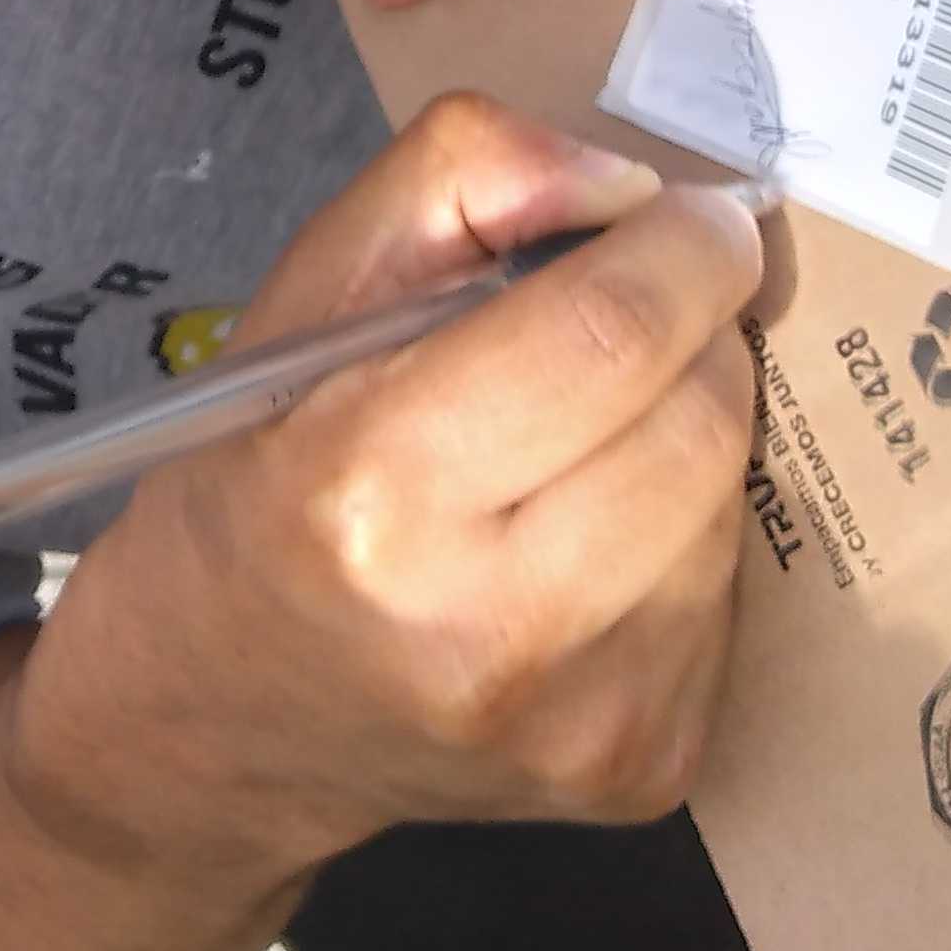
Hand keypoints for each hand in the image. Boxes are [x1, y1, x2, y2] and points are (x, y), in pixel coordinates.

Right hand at [6, 99, 760, 885]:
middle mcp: (486, 627)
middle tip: (633, 316)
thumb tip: (630, 187)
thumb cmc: (254, 485)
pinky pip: (728, 600)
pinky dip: (682, 536)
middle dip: (697, 334)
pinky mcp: (643, 771)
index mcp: (372, 489)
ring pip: (731, 504)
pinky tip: (590, 539)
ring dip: (687, 434)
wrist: (219, 728)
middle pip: (702, 417)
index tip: (690, 213)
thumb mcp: (304, 294)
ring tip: (586, 436)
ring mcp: (580, 720)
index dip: (684, 247)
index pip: (612, 333)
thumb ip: (455, 179)